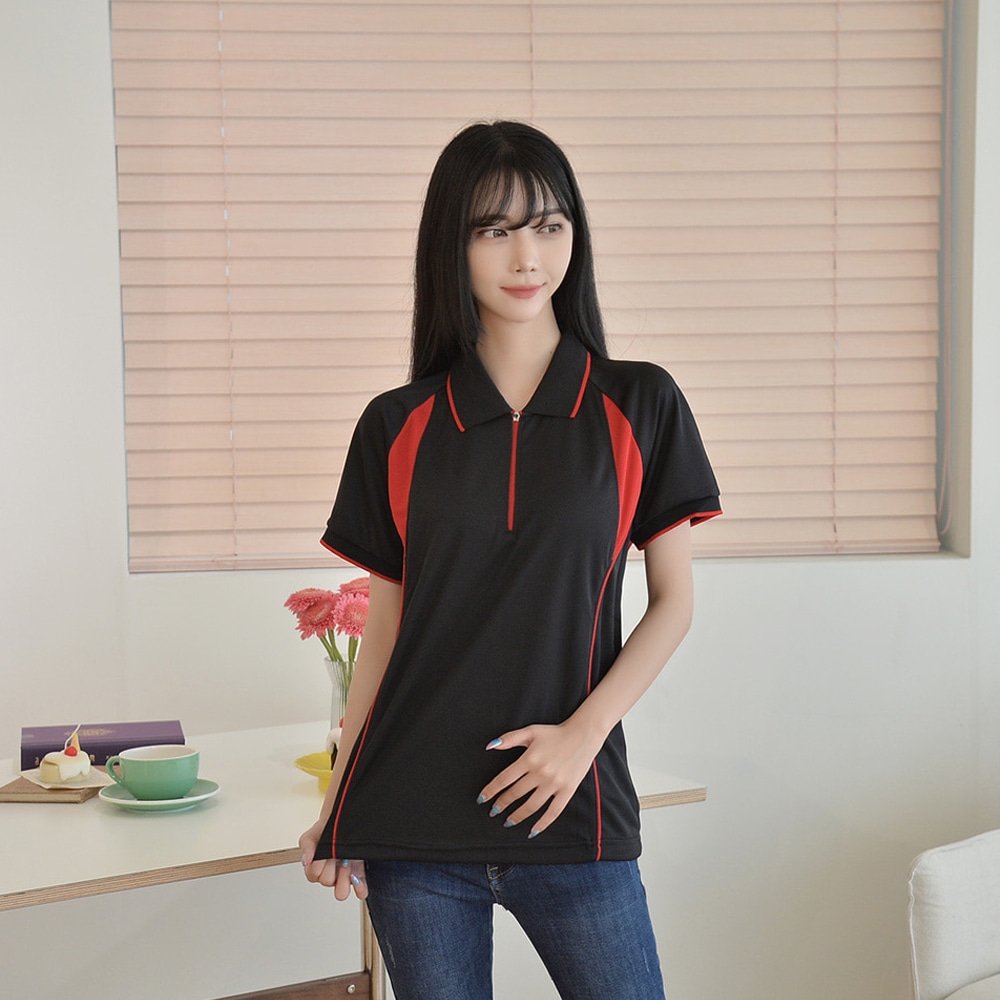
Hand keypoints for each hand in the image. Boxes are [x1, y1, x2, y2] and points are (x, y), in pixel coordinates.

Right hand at [299, 819, 367, 900]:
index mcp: (317, 866)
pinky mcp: (360, 876)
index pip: (313, 875)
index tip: (323, 852)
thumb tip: (306, 860)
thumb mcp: (314, 833)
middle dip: (331, 868)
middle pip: (327, 882)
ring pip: (341, 893)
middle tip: (336, 856)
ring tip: (346, 864)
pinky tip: (356, 877)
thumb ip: (307, 844)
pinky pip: (361, 892)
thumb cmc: (329, 829)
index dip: (318, 864)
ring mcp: (345, 876)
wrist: (345, 822)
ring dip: (343, 879)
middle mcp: (331, 873)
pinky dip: (359, 888)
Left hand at [476, 720, 605, 838]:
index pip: (504, 779)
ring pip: (531, 806)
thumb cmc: (554, 733)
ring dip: (517, 816)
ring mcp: (554, 783)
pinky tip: (532, 831)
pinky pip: (553, 812)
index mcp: (529, 759)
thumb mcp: (530, 731)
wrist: (583, 735)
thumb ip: (509, 739)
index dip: (491, 790)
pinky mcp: (567, 791)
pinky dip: (542, 824)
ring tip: (507, 821)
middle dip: (501, 804)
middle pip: (515, 793)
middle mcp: (540, 773)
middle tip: (493, 811)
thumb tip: (489, 746)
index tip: (482, 799)